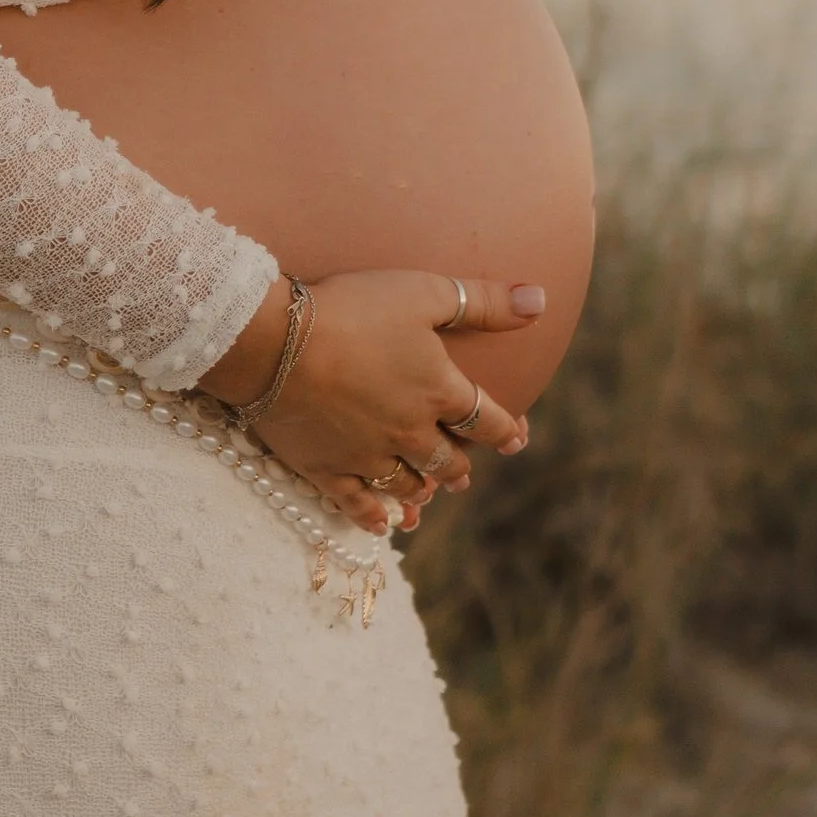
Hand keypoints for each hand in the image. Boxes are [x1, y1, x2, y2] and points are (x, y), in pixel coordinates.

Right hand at [204, 270, 540, 538]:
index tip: (516, 437)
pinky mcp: (326, 467)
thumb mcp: (423, 292)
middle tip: (464, 475)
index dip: (504, 429)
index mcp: (437, 391)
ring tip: (427, 495)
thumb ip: (483, 301)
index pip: (483, 419)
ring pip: (406, 484)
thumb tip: (539, 301)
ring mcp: (367, 456)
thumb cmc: (352, 309)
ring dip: (421, 491)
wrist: (277, 343)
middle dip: (459, 468)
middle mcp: (409, 432)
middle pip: (445, 460)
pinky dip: (373, 516)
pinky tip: (384, 524)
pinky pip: (356, 503)